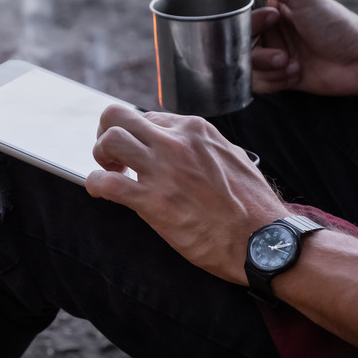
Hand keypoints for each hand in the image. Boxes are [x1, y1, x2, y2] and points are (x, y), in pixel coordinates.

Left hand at [85, 104, 288, 284]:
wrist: (263, 241)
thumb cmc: (253, 206)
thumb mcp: (232, 158)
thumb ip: (203, 147)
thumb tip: (185, 148)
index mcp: (195, 130)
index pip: (147, 118)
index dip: (137, 136)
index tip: (138, 155)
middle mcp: (176, 142)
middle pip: (117, 116)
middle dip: (105, 133)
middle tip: (111, 157)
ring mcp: (163, 169)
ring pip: (109, 140)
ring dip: (100, 157)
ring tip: (110, 174)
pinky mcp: (152, 200)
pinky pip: (106, 183)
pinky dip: (95, 185)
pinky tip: (102, 193)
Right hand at [231, 0, 357, 95]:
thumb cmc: (336, 25)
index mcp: (272, 11)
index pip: (240, 17)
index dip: (251, 22)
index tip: (272, 20)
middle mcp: (270, 33)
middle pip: (238, 46)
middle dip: (260, 53)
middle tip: (283, 54)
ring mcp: (272, 57)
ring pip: (246, 68)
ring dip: (269, 70)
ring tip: (293, 65)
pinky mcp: (278, 79)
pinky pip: (258, 85)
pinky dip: (276, 82)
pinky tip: (297, 74)